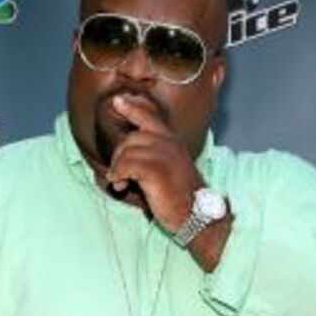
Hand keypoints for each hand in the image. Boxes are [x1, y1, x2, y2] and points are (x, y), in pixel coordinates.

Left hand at [105, 96, 203, 231]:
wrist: (198, 214)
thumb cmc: (180, 195)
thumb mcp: (169, 168)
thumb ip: (153, 155)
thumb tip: (126, 153)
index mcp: (172, 141)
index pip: (151, 116)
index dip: (133, 107)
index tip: (118, 100)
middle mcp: (170, 144)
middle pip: (131, 137)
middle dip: (118, 156)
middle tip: (119, 174)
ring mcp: (165, 156)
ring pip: (127, 150)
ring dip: (117, 168)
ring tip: (120, 182)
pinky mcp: (157, 170)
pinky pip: (127, 164)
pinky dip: (118, 175)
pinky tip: (120, 185)